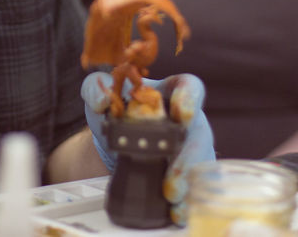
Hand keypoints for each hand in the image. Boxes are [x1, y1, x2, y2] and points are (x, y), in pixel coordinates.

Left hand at [81, 72, 214, 224]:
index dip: (190, 98)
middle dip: (189, 157)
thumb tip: (103, 101)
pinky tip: (177, 212)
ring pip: (203, 162)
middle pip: (199, 133)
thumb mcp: (99, 92)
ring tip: (173, 199)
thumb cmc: (116, 110)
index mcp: (171, 90)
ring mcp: (193, 144)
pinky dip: (190, 199)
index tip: (181, 114)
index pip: (189, 86)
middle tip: (173, 179)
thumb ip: (95, 88)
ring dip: (190, 183)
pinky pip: (199, 185)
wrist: (116, 140)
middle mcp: (189, 117)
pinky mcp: (191, 170)